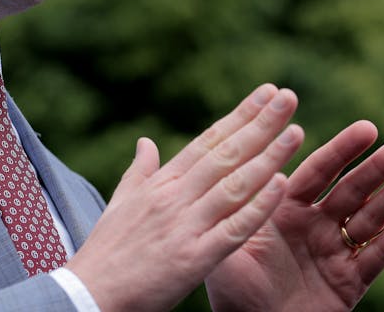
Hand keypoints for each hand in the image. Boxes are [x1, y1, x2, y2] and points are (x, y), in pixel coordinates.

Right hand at [65, 84, 305, 311]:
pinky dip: (259, 207)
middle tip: (289, 96)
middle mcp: (176, 198)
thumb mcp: (121, 204)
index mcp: (162, 183)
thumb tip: (146, 141)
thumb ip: (140, 171)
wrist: (87, 298)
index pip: (209, 141)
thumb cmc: (105, 253)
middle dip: (261, 124)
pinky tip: (282, 186)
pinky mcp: (194, 259)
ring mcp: (186, 226)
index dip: (241, 115)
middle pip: (227, 154)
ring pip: (235, 185)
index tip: (267, 92)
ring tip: (296, 132)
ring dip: (269, 157)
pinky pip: (234, 228)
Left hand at [205, 120, 383, 311]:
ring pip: (371, 217)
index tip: (368, 128)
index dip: (343, 150)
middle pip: (352, 189)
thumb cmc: (233, 296)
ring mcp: (334, 254)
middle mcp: (313, 227)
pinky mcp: (350, 283)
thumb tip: (250, 164)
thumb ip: (239, 210)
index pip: (318, 172)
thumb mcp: (228, 247)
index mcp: (284, 211)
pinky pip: (377, 256)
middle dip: (379, 166)